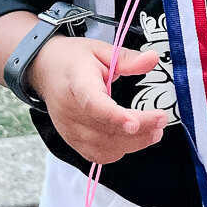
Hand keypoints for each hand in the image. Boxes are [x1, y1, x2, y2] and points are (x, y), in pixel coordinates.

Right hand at [26, 36, 169, 164]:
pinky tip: (133, 139)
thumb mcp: (101, 50)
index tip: (135, 122)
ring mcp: (70, 129)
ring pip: (105, 148)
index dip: (114, 116)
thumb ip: (127, 59)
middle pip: (105, 130)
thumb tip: (153, 59)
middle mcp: (70, 111)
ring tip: (155, 131)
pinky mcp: (72, 141)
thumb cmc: (73, 60)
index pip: (93, 104)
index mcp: (77, 83)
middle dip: (139, 130)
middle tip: (161, 120)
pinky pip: (98, 156)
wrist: (45, 70)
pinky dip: (119, 151)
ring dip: (133, 143)